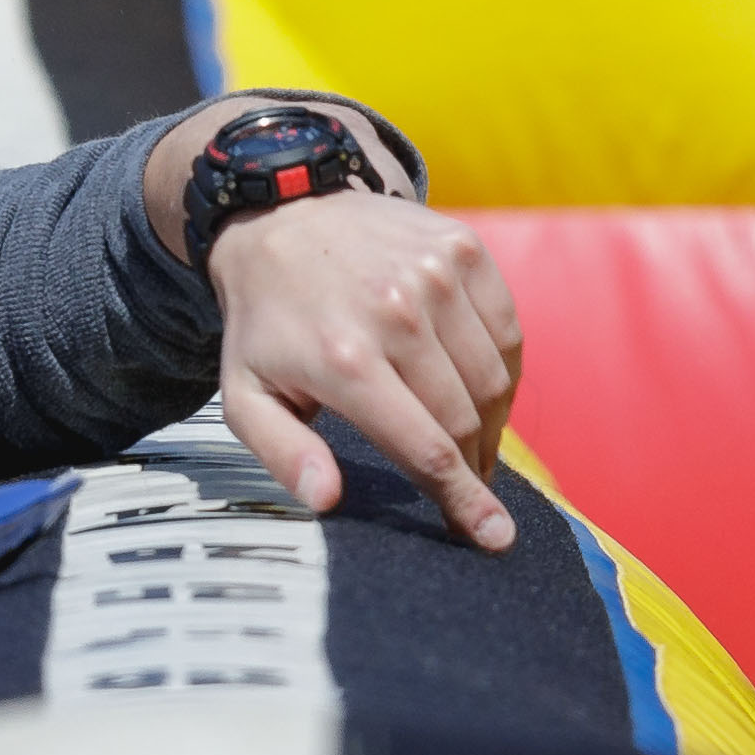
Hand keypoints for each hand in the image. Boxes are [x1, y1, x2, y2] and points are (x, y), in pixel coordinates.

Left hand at [209, 191, 524, 547]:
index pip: (428, 448)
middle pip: (466, 420)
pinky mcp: (464, 249)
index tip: (495, 539)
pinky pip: (508, 333)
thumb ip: (282, 451)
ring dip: (491, 423)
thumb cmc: (268, 322)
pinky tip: (477, 385)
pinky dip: (502, 371)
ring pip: (494, 380)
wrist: (284, 215)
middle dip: (475, 467)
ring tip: (471, 439)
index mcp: (345, 360)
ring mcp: (437, 275)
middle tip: (468, 487)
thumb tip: (326, 498)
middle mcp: (397, 313)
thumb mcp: (246, 393)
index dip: (465, 501)